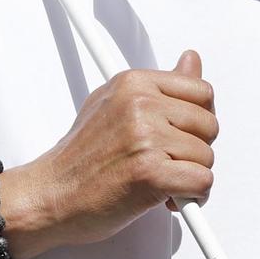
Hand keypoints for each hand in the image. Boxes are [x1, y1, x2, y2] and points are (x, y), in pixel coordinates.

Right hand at [8, 50, 217, 252]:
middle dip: (195, 150)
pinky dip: (192, 198)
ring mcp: (146, 138)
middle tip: (168, 162)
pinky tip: (168, 198)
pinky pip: (202, 182)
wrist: (50, 195)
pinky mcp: (151, 173)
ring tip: (160, 181)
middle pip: (209, 125)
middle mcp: (141, 105)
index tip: (183, 135)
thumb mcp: (115, 104)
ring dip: (190, 176)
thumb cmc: (79, 158)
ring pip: (207, 157)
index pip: (201, 91)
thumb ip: (158, 87)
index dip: (198, 120)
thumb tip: (192, 60)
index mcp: (134, 83)